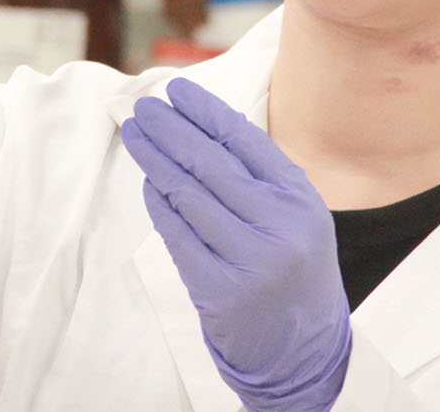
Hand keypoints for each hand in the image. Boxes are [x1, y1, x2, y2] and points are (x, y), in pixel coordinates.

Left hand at [121, 78, 351, 411]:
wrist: (303, 346)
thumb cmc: (294, 268)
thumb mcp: (298, 215)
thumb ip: (261, 176)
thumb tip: (204, 126)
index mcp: (299, 198)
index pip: (244, 140)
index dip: (205, 111)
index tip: (176, 91)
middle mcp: (278, 225)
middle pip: (211, 163)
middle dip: (171, 130)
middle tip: (144, 108)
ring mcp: (248, 259)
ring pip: (189, 195)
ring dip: (156, 160)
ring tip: (136, 135)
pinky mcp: (219, 289)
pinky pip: (178, 236)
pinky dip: (159, 205)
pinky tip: (148, 183)